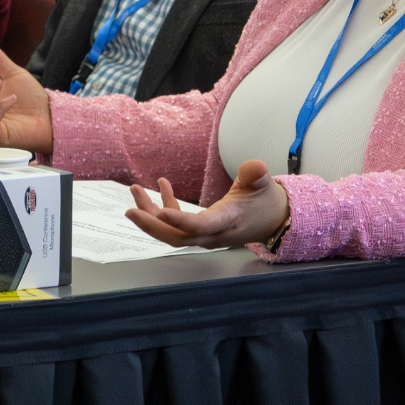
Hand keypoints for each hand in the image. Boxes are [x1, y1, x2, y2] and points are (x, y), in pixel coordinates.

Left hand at [126, 159, 289, 248]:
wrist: (275, 219)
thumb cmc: (267, 201)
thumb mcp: (264, 184)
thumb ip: (255, 175)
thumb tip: (256, 167)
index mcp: (227, 221)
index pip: (200, 226)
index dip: (180, 221)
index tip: (161, 211)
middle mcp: (213, 233)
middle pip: (177, 237)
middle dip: (152, 225)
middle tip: (129, 211)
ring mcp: (205, 234)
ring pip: (172, 232)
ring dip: (151, 214)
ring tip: (135, 190)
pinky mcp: (201, 230)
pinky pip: (178, 224)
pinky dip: (166, 207)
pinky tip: (161, 185)